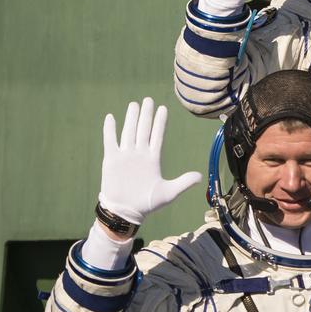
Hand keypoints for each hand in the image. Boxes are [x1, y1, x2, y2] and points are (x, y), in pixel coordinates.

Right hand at [99, 99, 202, 224]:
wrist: (125, 211)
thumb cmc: (146, 203)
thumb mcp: (168, 193)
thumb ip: (183, 183)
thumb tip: (201, 177)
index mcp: (153, 159)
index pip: (157, 136)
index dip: (160, 122)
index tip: (163, 109)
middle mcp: (139, 154)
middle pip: (143, 129)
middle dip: (146, 115)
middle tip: (148, 99)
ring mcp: (125, 155)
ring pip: (129, 132)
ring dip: (131, 118)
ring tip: (134, 104)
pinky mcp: (112, 160)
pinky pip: (110, 141)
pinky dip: (110, 130)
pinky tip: (111, 117)